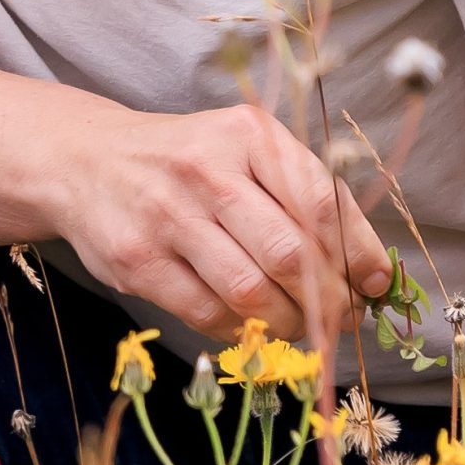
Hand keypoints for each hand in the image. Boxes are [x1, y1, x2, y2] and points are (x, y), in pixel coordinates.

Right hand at [52, 101, 391, 343]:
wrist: (87, 159)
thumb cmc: (187, 160)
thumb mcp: (243, 149)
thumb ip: (298, 193)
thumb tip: (365, 267)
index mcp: (247, 134)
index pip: (320, 200)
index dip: (358, 252)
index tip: (376, 283)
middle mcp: (208, 169)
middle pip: (290, 253)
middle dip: (330, 299)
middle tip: (346, 316)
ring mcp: (169, 215)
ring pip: (251, 291)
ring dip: (290, 322)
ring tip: (303, 325)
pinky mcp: (138, 260)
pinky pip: (207, 312)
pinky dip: (242, 330)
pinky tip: (253, 325)